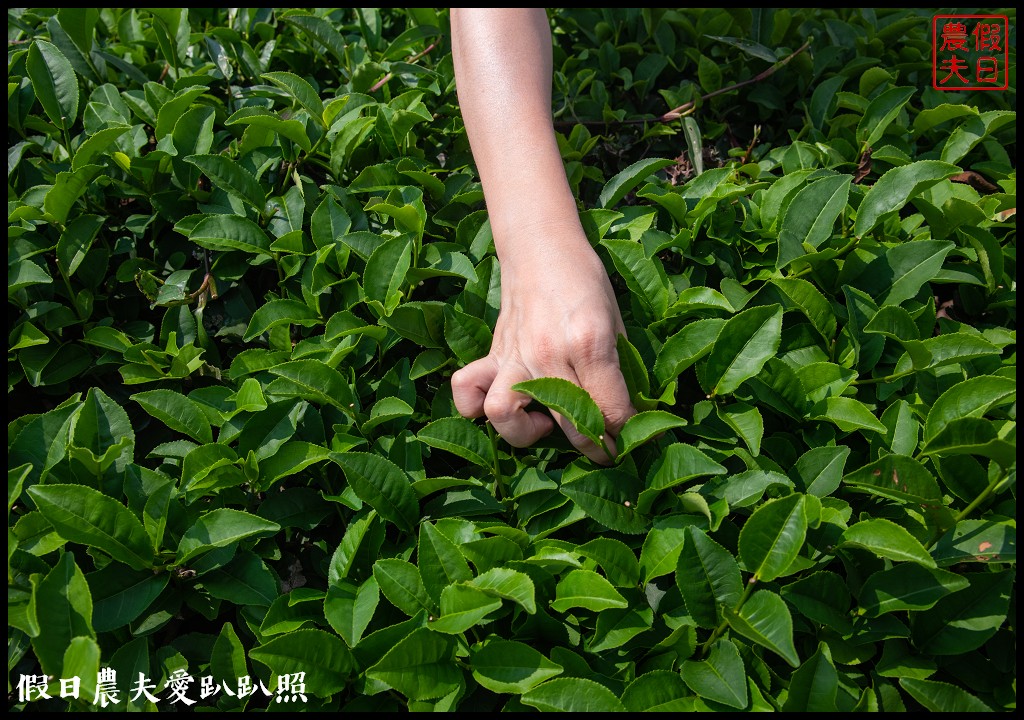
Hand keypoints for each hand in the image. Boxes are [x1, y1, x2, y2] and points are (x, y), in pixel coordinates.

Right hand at [451, 224, 635, 463]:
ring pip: (505, 416)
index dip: (628, 432)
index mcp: (589, 342)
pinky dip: (476, 408)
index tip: (634, 437)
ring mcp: (514, 356)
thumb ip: (621, 370)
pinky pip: (467, 391)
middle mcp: (548, 354)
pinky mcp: (492, 355)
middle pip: (571, 424)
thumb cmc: (586, 282)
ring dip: (527, 434)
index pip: (612, 409)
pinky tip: (508, 408)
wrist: (541, 247)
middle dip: (596, 447)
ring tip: (546, 425)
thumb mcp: (616, 322)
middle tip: (607, 449)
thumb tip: (630, 415)